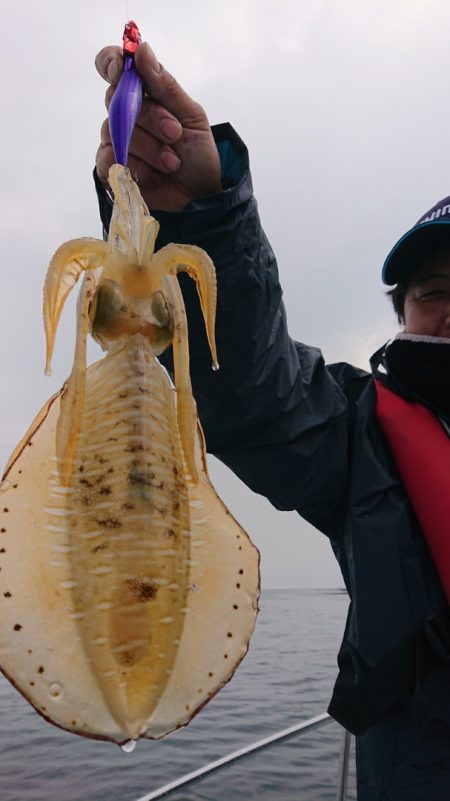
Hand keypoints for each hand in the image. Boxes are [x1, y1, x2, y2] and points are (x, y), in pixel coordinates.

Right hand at [95, 42, 221, 210]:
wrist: (202, 195)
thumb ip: (165, 85)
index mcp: (143, 94)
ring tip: (172, 162)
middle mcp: (124, 114)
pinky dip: (138, 168)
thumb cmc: (198, 154)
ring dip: (151, 149)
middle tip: (175, 134)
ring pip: (116, 133)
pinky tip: (155, 176)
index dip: (111, 62)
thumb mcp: (191, 116)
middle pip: (117, 101)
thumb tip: (141, 49)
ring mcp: (115, 141)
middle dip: (151, 119)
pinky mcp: (111, 169)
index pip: (112, 66)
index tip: (123, 67)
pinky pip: (109, 159)